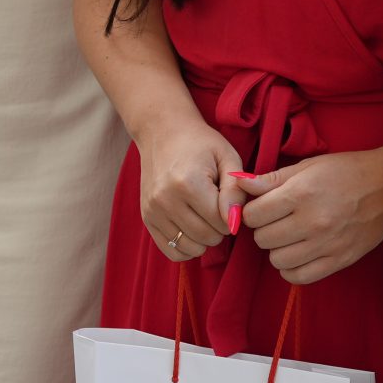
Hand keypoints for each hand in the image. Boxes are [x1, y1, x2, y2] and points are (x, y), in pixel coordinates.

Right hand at [138, 117, 238, 261]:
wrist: (162, 132)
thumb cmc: (201, 144)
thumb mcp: (227, 157)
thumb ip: (236, 190)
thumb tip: (234, 222)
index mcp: (188, 183)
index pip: (221, 222)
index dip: (232, 216)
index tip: (228, 200)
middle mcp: (166, 199)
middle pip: (206, 237)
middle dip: (220, 229)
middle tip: (218, 209)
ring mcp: (152, 210)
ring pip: (190, 247)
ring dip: (204, 239)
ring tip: (204, 217)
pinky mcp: (146, 218)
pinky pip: (170, 250)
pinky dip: (186, 247)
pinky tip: (191, 229)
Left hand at [230, 140, 382, 286]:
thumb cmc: (345, 171)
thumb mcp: (307, 166)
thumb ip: (270, 179)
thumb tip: (238, 183)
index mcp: (301, 194)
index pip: (253, 215)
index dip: (251, 211)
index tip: (261, 207)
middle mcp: (313, 222)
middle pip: (262, 239)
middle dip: (263, 229)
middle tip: (276, 220)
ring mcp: (327, 245)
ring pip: (277, 260)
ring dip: (276, 249)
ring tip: (288, 236)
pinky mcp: (340, 261)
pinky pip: (300, 277)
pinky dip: (292, 268)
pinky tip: (298, 253)